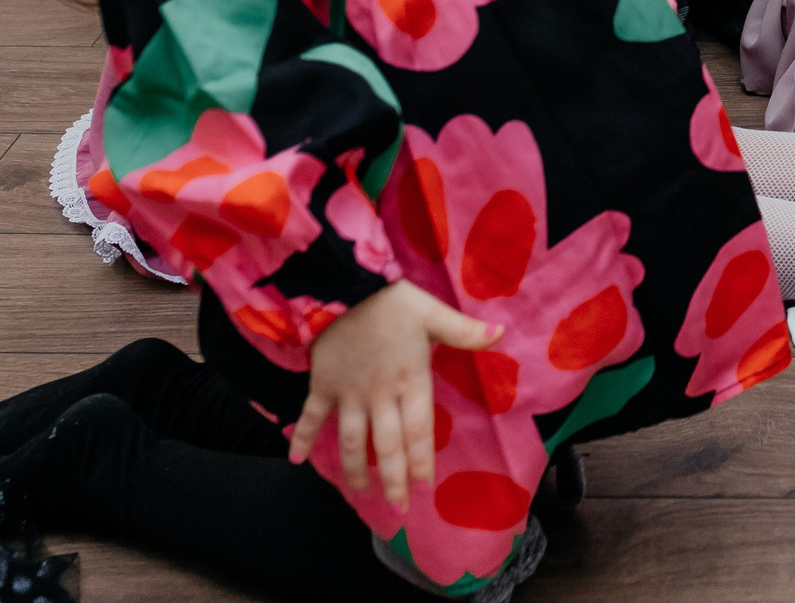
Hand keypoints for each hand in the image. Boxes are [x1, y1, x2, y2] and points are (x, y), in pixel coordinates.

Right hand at [288, 281, 501, 509]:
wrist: (344, 285)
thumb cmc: (392, 300)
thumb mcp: (433, 312)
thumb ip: (464, 330)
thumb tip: (501, 334)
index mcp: (410, 380)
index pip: (419, 431)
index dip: (422, 462)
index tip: (425, 487)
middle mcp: (380, 395)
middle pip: (387, 447)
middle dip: (393, 480)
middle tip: (398, 509)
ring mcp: (348, 394)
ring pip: (351, 441)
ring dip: (355, 469)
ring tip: (361, 493)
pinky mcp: (322, 385)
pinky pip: (310, 416)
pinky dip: (300, 437)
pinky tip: (293, 460)